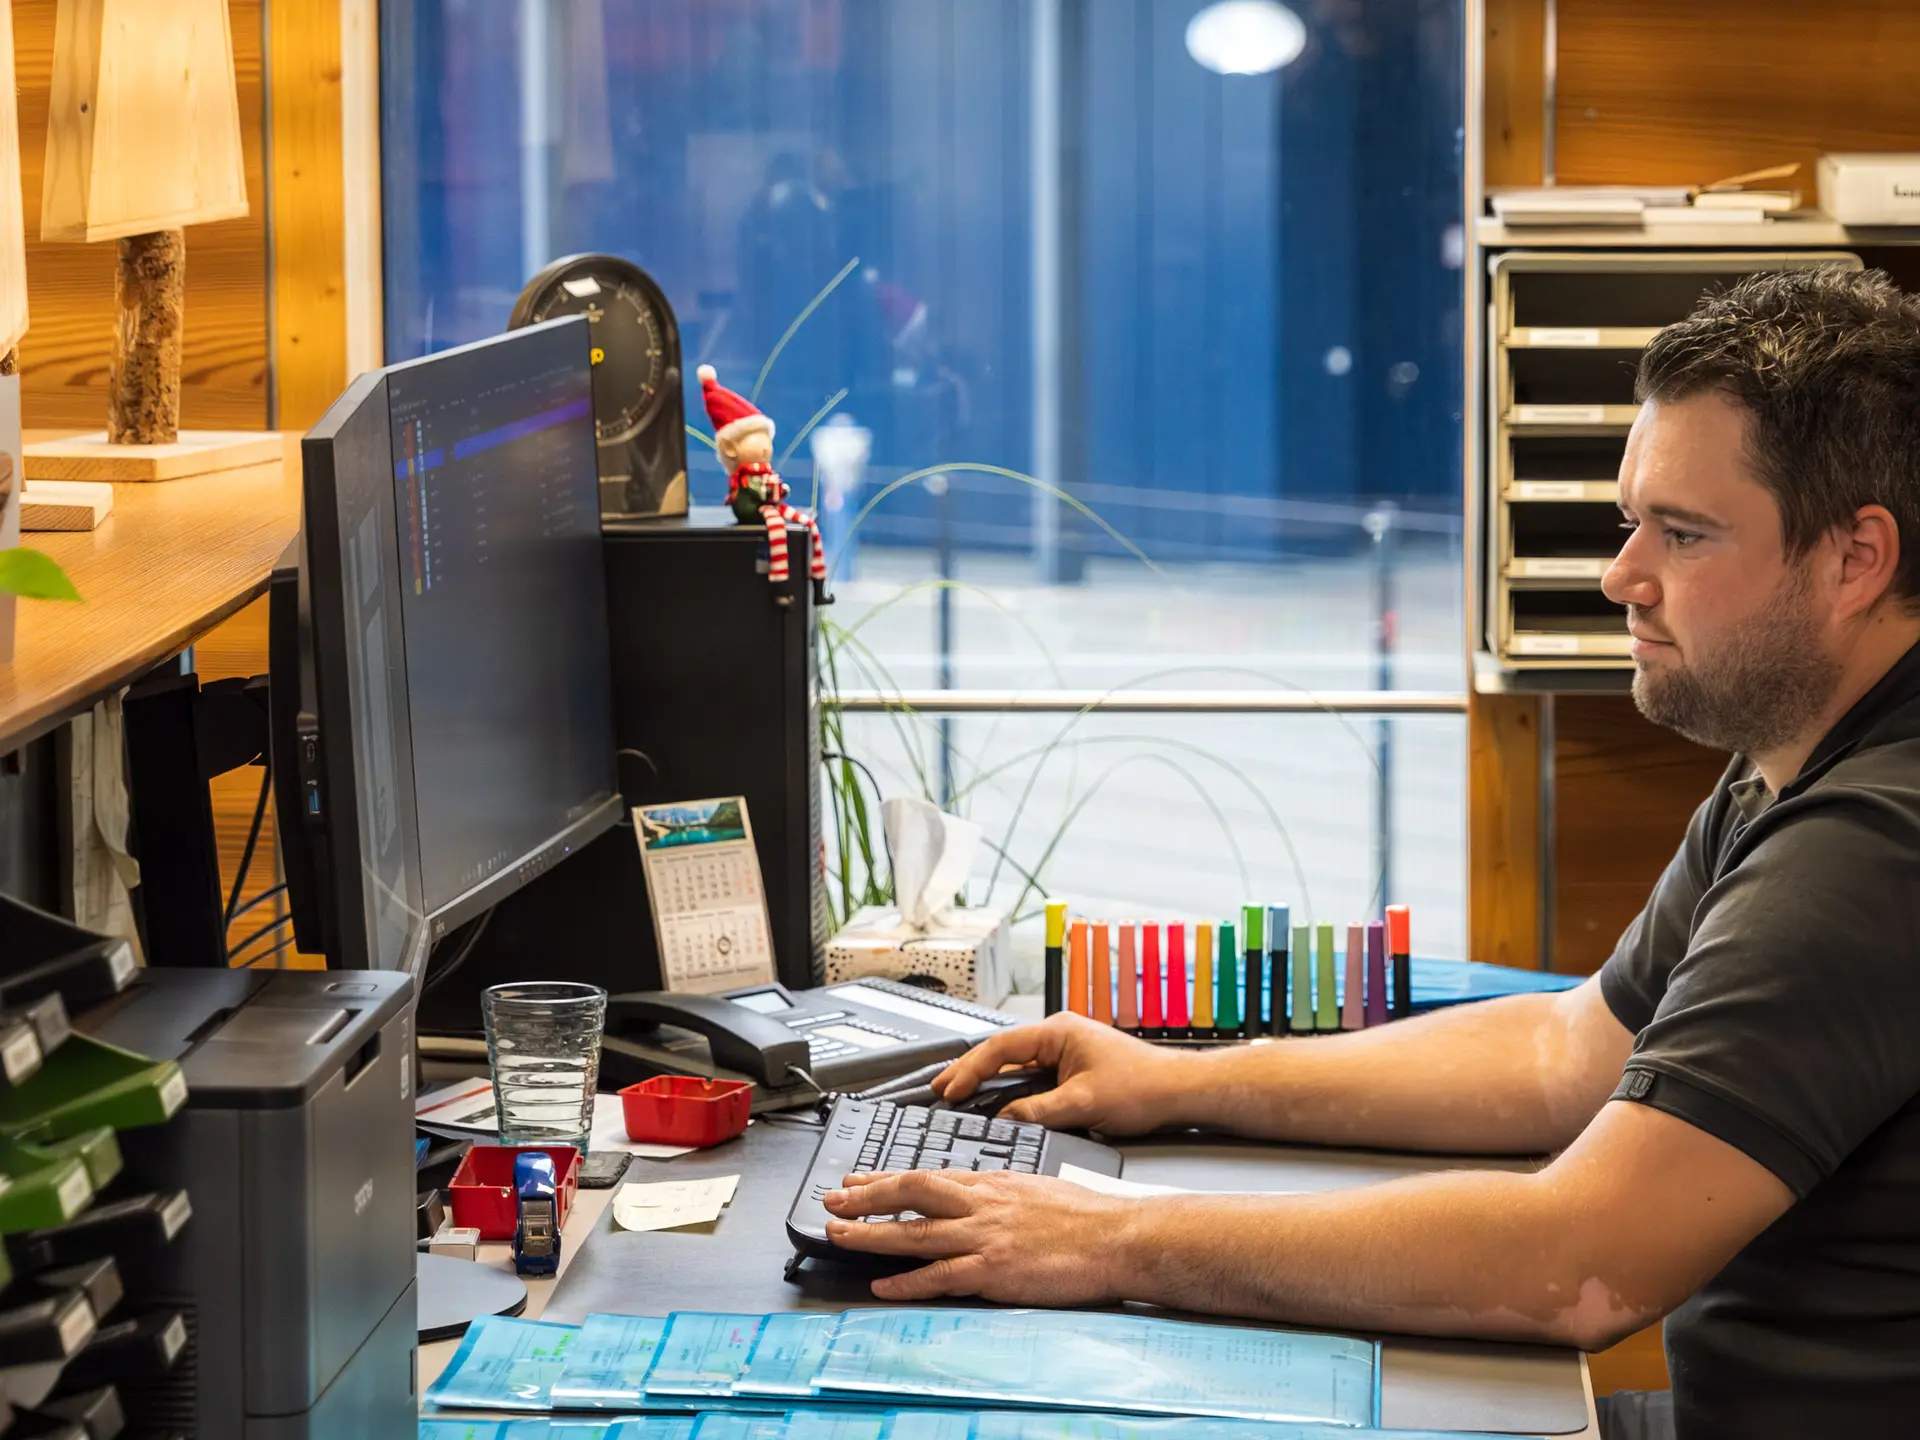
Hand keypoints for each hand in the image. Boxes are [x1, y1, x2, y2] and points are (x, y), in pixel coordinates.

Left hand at [822, 1169, 1138, 1303]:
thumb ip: (1002, 1190)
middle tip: (832, 1200)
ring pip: (915, 1232)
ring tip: (838, 1235)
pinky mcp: (993, 1270)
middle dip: (866, 1197)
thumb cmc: (1087, 1215)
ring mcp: (985, 1237)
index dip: (887, 1179)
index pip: (927, 1175)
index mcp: (992, 1183)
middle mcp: (982, 1204)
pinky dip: (906, 1282)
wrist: (1117, 1237)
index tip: (858, 1180)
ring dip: (871, 1234)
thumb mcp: (1037, 1186)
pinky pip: (940, 1276)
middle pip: (910, 1193)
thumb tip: (981, 1192)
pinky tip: (882, 1284)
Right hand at [933, 1012, 1191, 1133]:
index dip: (971, 1069)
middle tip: (938, 1088)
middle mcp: (1059, 1037)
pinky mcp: (1072, 1071)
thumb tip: (1005, 1119)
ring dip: (987, 1081)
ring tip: (957, 1096)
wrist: (1180, 1091)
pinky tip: (995, 1105)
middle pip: (1001, 1053)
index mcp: (1058, 1032)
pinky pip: (1030, 1078)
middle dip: (968, 1071)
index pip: (1001, 1046)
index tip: (951, 1088)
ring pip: (1014, 1066)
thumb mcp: (1085, 1103)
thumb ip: (1039, 1111)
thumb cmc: (1145, 1086)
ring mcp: (1065, 1053)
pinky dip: (1008, 1091)